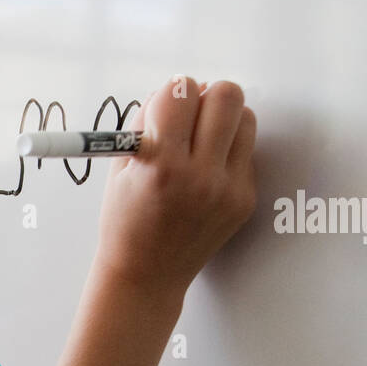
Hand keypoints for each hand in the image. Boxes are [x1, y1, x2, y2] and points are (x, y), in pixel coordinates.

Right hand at [95, 76, 256, 297]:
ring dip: (223, 120)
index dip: (172, 92)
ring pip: (246, 118)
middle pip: (226, 95)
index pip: (182, 92)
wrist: (146, 275)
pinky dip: (227, 152)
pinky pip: (246, 152)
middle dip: (206, 95)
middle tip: (192, 115)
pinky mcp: (244, 200)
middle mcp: (200, 175)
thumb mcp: (120, 168)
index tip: (167, 105)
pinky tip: (206, 173)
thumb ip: (145, 124)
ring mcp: (228, 189)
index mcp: (161, 164)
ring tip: (202, 141)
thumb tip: (173, 90)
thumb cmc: (125, 221)